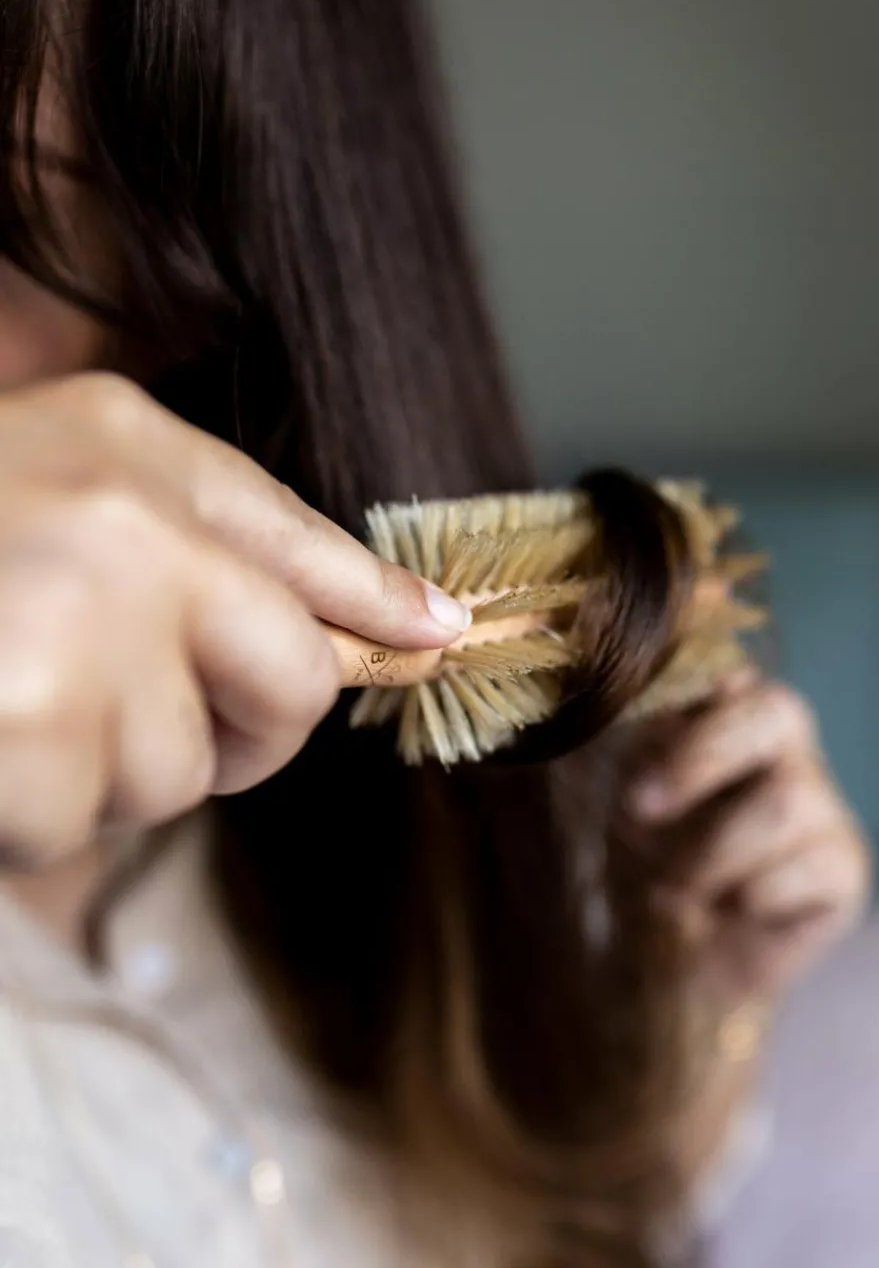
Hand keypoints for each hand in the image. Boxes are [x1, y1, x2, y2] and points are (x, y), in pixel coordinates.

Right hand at [0, 372, 467, 865]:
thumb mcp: (51, 466)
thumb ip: (193, 527)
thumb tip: (392, 615)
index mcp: (127, 450)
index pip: (293, 538)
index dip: (371, 602)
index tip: (438, 636)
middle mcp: (131, 529)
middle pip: (288, 681)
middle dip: (243, 733)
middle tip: (129, 721)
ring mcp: (86, 627)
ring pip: (176, 774)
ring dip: (99, 773)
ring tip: (11, 701)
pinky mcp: (30, 727)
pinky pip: (74, 826)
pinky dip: (26, 812)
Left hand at [625, 671, 871, 1006]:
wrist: (650, 963)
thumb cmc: (630, 860)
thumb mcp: (606, 792)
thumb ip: (617, 734)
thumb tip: (609, 695)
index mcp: (723, 706)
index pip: (728, 667)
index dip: (683, 701)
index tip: (627, 759)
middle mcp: (783, 744)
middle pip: (779, 710)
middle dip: (701, 757)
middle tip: (636, 810)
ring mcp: (822, 803)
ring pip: (786, 800)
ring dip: (710, 854)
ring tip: (671, 890)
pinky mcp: (845, 867)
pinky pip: (811, 867)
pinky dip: (748, 898)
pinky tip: (724, 913)